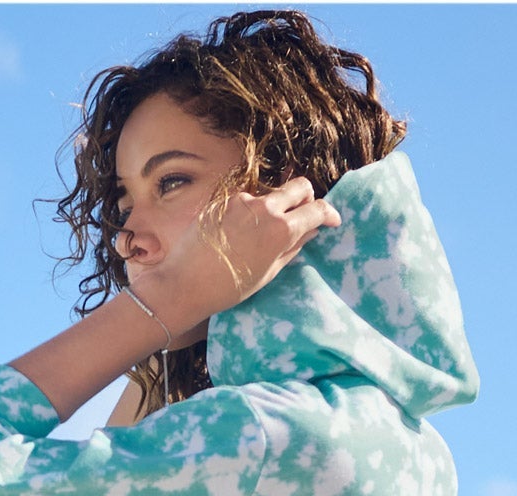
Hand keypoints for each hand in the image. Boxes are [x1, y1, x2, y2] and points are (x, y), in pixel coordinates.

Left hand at [118, 177, 341, 342]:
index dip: (329, 214)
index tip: (332, 221)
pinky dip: (252, 213)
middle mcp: (265, 207)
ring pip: (272, 195)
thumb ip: (292, 248)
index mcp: (281, 229)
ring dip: (277, 208)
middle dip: (308, 198)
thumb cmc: (229, 288)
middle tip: (306, 214)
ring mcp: (242, 200)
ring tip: (264, 235)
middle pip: (299, 187)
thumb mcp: (268, 273)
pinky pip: (248, 202)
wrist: (185, 284)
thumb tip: (309, 232)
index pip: (316, 209)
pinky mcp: (223, 201)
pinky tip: (240, 235)